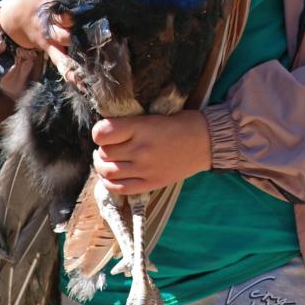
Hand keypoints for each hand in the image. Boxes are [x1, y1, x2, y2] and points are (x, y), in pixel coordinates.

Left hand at [91, 111, 210, 195]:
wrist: (205, 142)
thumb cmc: (179, 124)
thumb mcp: (153, 115)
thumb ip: (130, 124)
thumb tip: (104, 133)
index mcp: (141, 127)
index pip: (102, 133)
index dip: (99, 133)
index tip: (105, 133)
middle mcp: (141, 149)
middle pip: (104, 153)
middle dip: (102, 150)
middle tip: (108, 147)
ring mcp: (145, 169)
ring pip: (108, 172)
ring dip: (102, 166)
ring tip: (108, 161)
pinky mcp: (151, 183)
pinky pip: (120, 188)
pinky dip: (109, 183)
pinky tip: (112, 176)